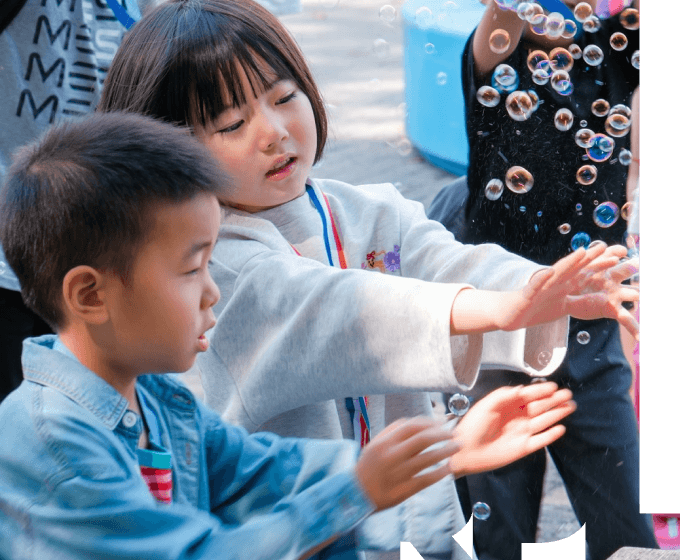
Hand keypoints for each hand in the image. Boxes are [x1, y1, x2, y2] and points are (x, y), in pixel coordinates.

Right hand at [354, 417, 459, 510]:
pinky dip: (441, 472)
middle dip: (443, 434)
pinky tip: (450, 467)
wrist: (355, 493)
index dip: (431, 423)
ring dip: (446, 451)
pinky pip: (427, 479)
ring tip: (457, 447)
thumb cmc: (368, 465)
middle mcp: (392, 456)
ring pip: (428, 458)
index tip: (443, 424)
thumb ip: (393, 431)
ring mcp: (398, 473)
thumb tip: (416, 422)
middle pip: (423, 439)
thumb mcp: (375, 443)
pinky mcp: (404, 490)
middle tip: (455, 434)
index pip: (412, 426)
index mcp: (385, 442)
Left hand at [450, 382, 575, 478]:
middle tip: (567, 394)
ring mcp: (521, 432)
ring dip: (556, 414)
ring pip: (544, 421)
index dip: (541, 390)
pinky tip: (560, 428)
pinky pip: (541, 440)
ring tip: (570, 406)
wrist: (465, 451)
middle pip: (539, 407)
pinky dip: (551, 435)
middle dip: (553, 400)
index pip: (528, 395)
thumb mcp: (486, 405)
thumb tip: (521, 389)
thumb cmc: (473, 426)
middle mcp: (517, 417)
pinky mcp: (523, 447)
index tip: (553, 386)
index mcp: (508, 405)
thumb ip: (504, 395)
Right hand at [499, 243, 639, 338]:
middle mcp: (553, 283)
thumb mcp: (564, 307)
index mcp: (562, 286)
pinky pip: (534, 287)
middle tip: (603, 247)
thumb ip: (581, 302)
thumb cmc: (535, 309)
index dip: (598, 266)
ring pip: (556, 274)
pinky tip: (548, 272)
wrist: (509, 314)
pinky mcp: (527, 295)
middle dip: (588, 259)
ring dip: (568, 263)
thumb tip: (604, 300)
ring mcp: (540, 288)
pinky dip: (540, 279)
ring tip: (580, 252)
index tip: (615, 259)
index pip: (582, 274)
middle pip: (573, 269)